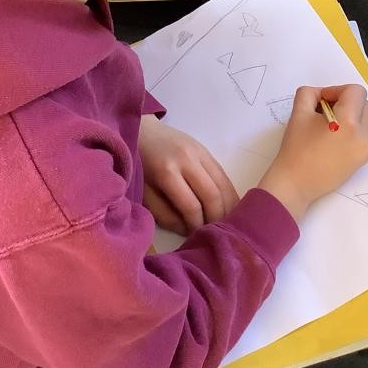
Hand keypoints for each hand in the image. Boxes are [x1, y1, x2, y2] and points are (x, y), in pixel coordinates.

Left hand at [138, 116, 239, 234]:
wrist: (142, 132)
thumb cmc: (139, 166)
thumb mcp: (145, 193)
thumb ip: (165, 214)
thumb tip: (188, 230)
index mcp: (167, 172)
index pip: (191, 206)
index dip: (197, 225)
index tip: (196, 236)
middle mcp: (187, 160)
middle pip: (212, 195)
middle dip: (216, 218)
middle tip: (214, 232)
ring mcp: (199, 152)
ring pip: (223, 184)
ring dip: (227, 207)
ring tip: (224, 222)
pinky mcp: (206, 150)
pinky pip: (223, 174)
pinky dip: (229, 193)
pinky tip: (228, 206)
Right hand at [259, 84, 367, 222]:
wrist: (295, 184)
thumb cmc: (295, 148)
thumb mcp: (298, 112)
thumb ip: (310, 93)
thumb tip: (322, 96)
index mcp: (348, 122)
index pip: (355, 91)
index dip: (337, 90)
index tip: (321, 102)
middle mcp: (363, 136)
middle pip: (363, 104)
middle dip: (345, 102)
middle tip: (323, 112)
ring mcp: (365, 150)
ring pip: (364, 120)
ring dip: (349, 116)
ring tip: (327, 127)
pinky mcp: (362, 160)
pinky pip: (361, 136)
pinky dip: (350, 131)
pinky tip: (331, 141)